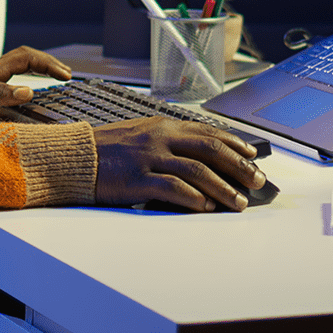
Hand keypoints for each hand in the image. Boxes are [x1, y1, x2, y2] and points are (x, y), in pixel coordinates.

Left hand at [0, 45, 71, 118]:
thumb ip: (1, 94)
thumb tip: (31, 91)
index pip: (28, 58)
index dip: (49, 64)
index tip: (66, 75)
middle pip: (25, 58)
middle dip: (47, 63)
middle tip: (65, 74)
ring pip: (16, 67)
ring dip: (35, 70)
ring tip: (50, 79)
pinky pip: (6, 78)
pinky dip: (20, 81)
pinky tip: (20, 92)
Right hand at [93, 118, 265, 212]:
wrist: (74, 157)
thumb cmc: (107, 149)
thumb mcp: (140, 134)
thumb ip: (169, 142)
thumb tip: (202, 158)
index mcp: (161, 125)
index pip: (207, 131)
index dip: (234, 144)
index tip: (253, 155)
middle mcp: (158, 138)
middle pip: (209, 149)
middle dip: (238, 166)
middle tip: (257, 180)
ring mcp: (148, 158)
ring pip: (197, 171)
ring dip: (223, 188)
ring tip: (238, 202)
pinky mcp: (137, 180)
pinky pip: (173, 188)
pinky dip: (193, 198)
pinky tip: (206, 207)